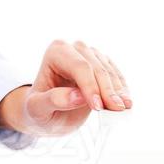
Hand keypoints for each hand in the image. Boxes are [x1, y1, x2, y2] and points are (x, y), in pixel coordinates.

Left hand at [0, 39, 132, 138]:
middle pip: (96, 67)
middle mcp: (74, 48)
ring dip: (118, 90)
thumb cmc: (38, 110)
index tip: (97, 107)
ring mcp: (90, 55)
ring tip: (124, 108)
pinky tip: (126, 102)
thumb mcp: (37, 109)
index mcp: (56, 52)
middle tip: (116, 109)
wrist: (47, 114)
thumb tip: (77, 96)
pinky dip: (122, 89)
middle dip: (107, 89)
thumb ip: (53, 100)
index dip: (90, 86)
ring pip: (108, 70)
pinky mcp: (101, 65)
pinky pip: (115, 75)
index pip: (79, 66)